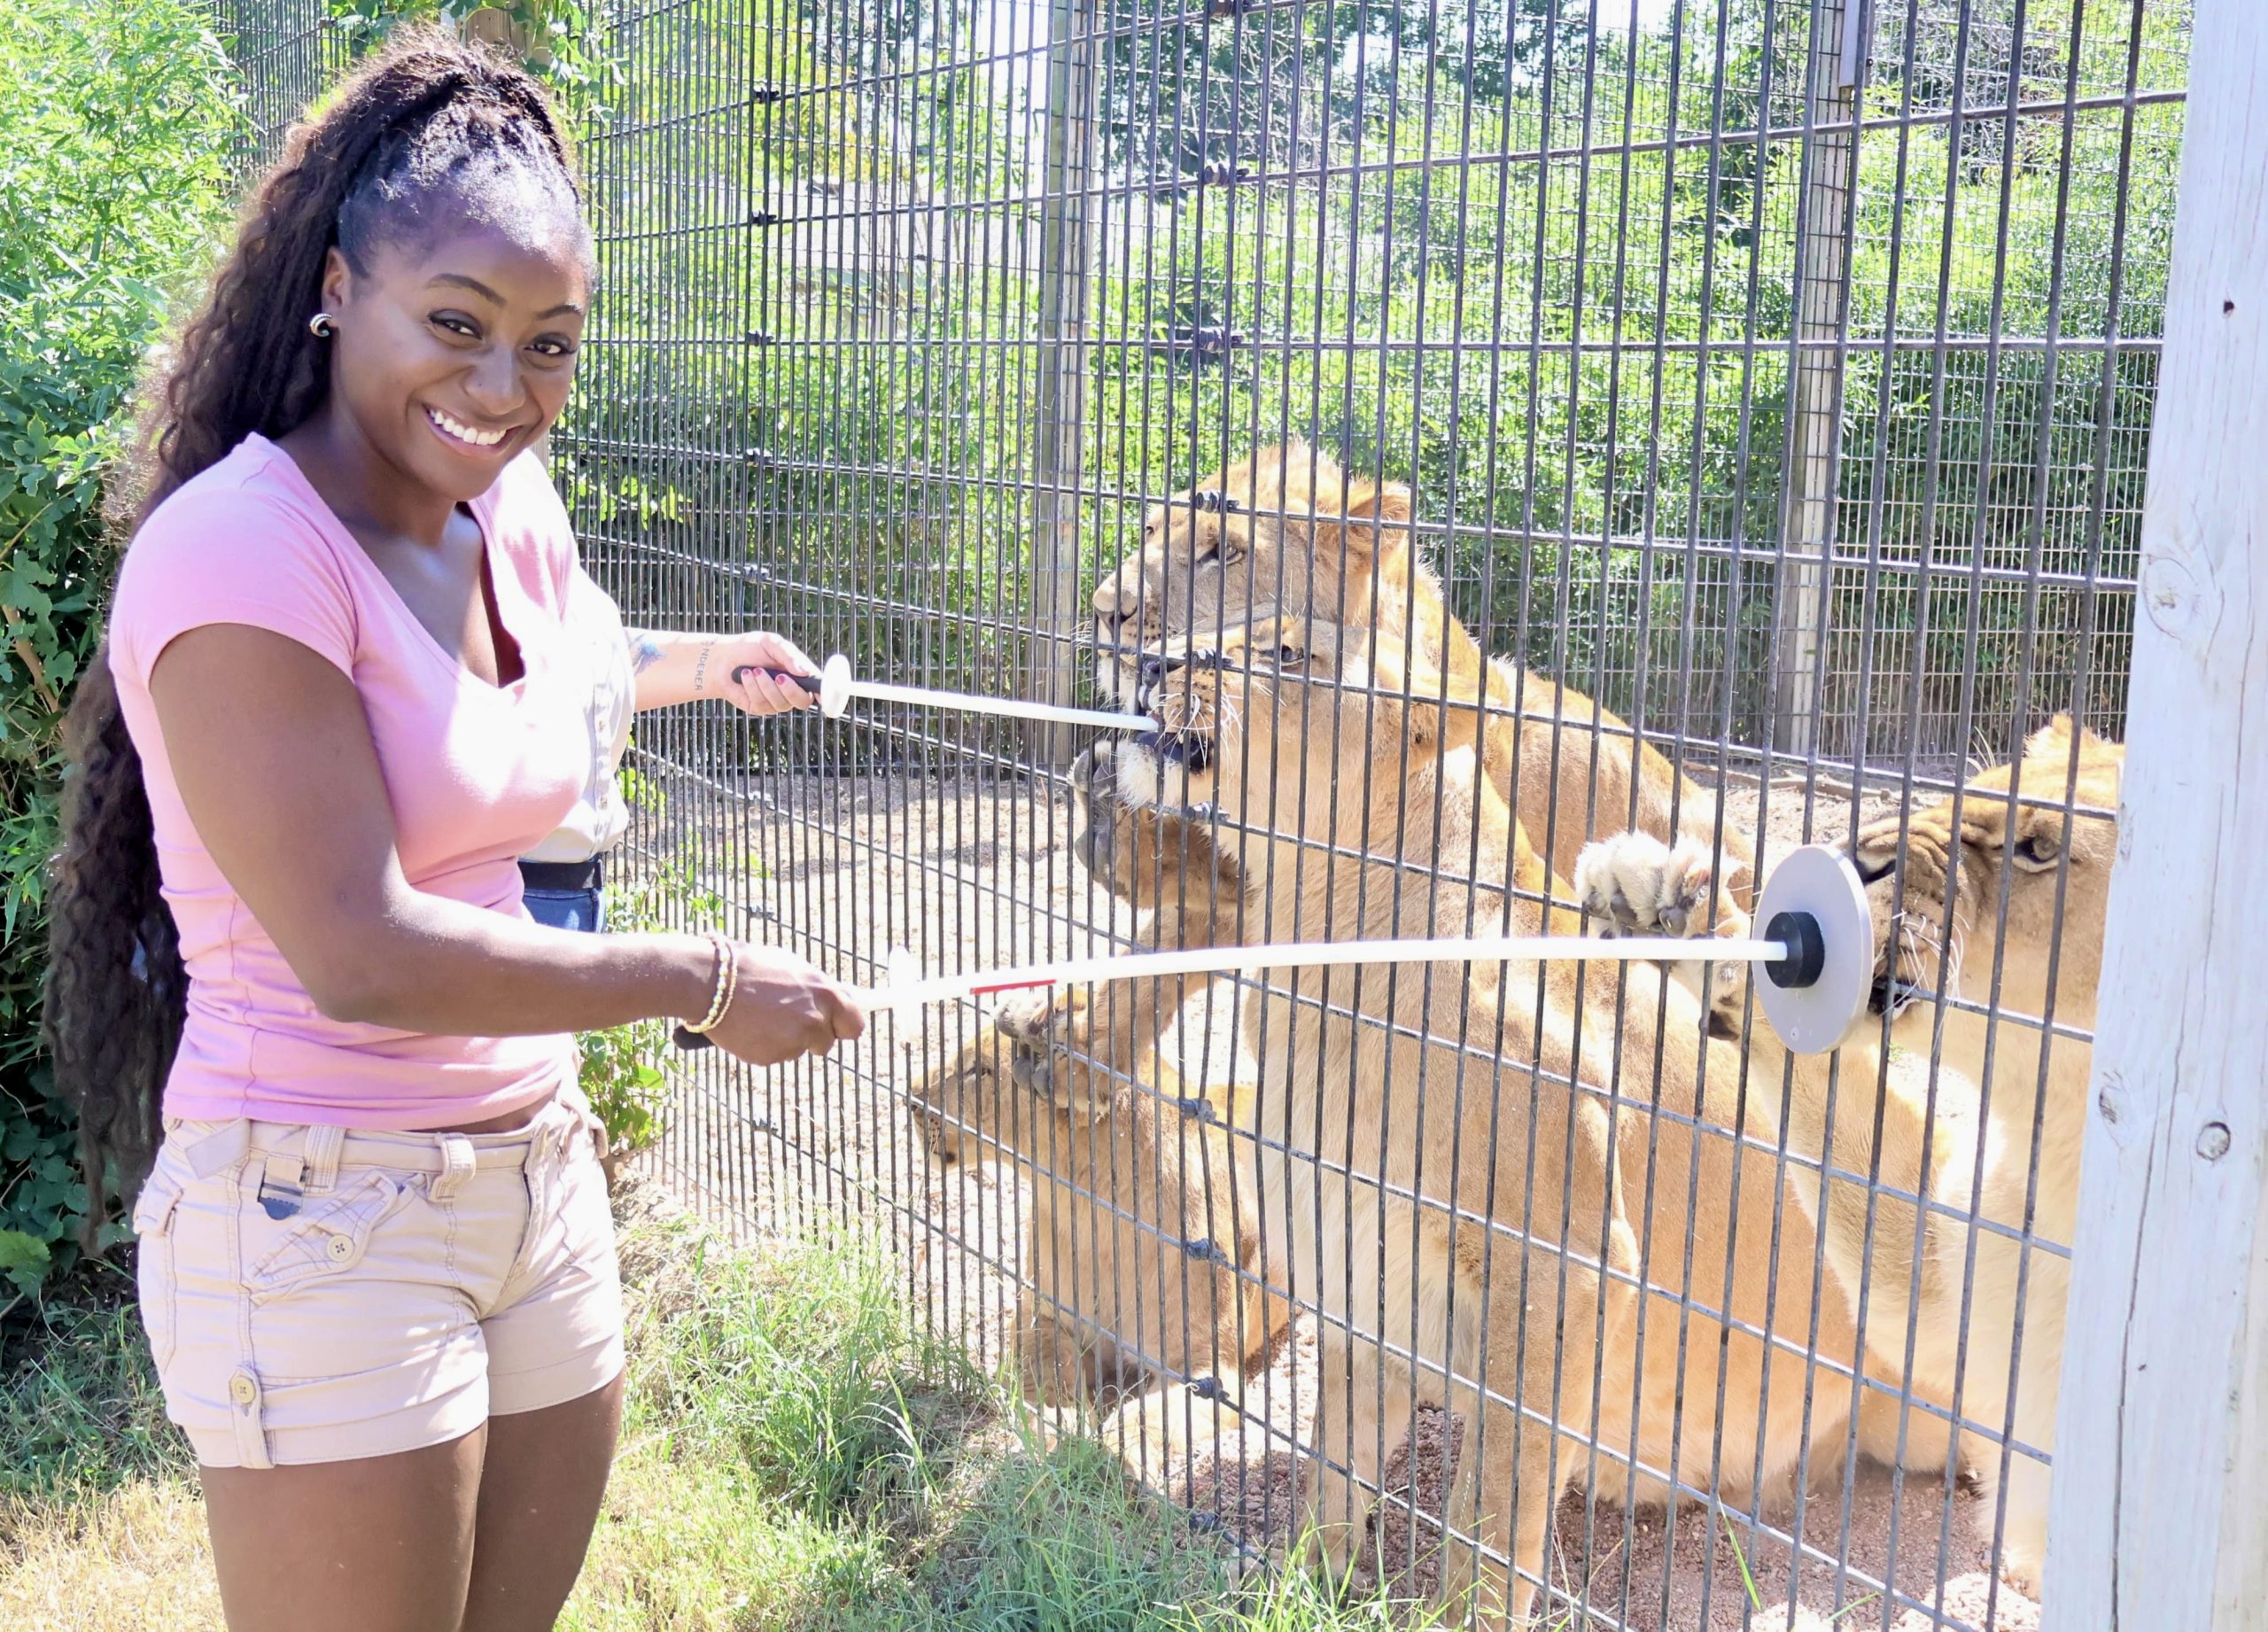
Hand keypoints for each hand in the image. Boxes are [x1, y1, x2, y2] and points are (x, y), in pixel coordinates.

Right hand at [700, 942, 865, 1065]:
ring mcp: (793, 1042)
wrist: (711, 983)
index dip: (845, 1026)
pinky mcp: (770, 1057)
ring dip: (787, 1039)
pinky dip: (766, 1045)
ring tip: (762, 1015)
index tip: (838, 1026)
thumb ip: (819, 989)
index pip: (855, 1025)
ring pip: (798, 1049)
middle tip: (792, 1020)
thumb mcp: (794, 968)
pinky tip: (750, 1025)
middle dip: (814, 1035)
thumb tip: (839, 998)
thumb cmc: (752, 967)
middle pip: (826, 1042)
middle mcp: (815, 1021)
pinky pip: (775, 1054)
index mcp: (826, 994)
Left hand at [713, 631, 821, 716]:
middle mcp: (790, 690)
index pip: (817, 687)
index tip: (824, 697)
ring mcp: (774, 701)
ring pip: (781, 704)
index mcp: (798, 674)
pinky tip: (744, 676)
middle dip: (791, 690)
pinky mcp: (758, 708)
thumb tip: (804, 671)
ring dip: (766, 685)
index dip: (824, 694)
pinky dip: (752, 687)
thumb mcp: (771, 643)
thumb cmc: (748, 648)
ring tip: (754, 670)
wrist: (721, 658)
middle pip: (802, 701)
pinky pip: (762, 704)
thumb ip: (789, 655)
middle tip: (780, 677)